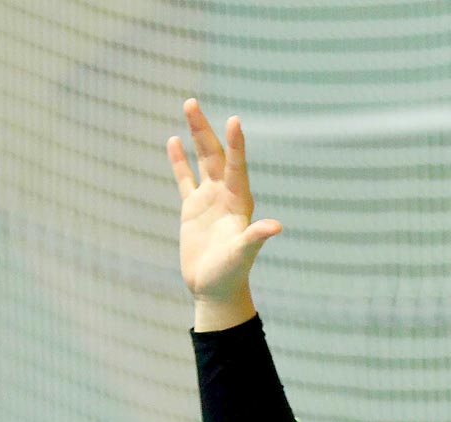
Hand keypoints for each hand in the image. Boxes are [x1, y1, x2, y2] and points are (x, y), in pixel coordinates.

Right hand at [169, 98, 282, 303]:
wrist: (215, 291)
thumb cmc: (231, 275)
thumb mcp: (242, 255)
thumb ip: (256, 237)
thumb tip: (276, 226)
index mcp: (239, 203)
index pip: (237, 167)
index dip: (236, 145)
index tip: (234, 120)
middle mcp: (225, 196)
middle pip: (215, 155)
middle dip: (205, 129)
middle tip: (191, 102)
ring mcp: (208, 200)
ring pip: (201, 161)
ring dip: (195, 135)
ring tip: (188, 107)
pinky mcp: (192, 210)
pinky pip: (185, 179)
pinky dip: (179, 161)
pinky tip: (173, 141)